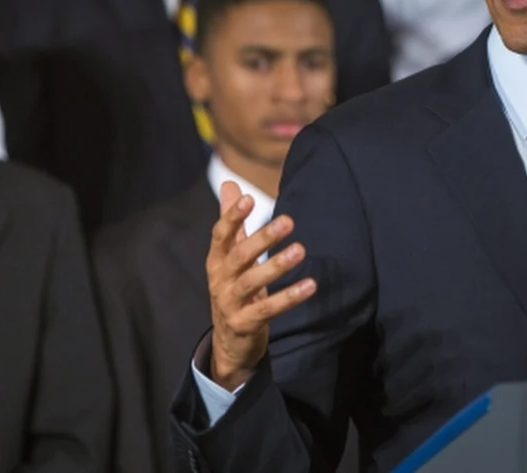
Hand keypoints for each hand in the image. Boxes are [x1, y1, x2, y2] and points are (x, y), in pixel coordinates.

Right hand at [206, 180, 315, 390]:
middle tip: (288, 221)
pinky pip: (268, 309)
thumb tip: (231, 184)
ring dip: (277, 266)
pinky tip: (310, 285)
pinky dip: (288, 297)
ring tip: (300, 250)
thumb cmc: (234, 290)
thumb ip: (234, 223)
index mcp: (216, 261)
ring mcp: (230, 304)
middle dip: (262, 238)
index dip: (232, 217)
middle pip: (239, 256)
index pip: (221, 235)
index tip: (249, 198)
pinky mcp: (244, 324)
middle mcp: (220, 281)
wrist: (229, 342)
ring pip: (252, 282)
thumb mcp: (230, 257)